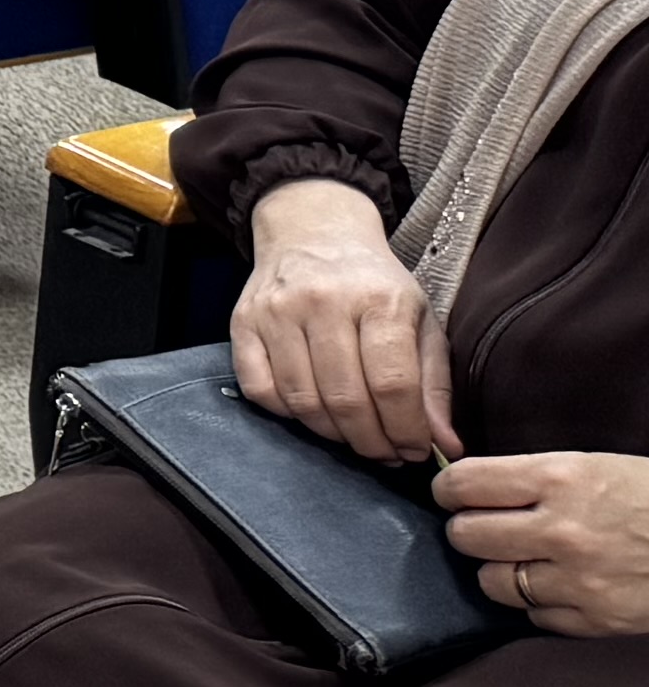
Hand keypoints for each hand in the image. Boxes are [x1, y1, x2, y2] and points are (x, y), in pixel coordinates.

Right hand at [229, 178, 452, 462]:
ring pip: (303, 401)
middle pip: (346, 400)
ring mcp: (276, 311)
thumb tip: (445, 447)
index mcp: (379, 299)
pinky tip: (312, 410)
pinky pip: (260, 390)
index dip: (405, 431)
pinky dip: (288, 413)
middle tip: (386, 454)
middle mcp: (323, 301)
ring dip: (332, 434)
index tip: (414, 451)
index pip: (392, 385)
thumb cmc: (375, 285)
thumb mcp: (421, 322)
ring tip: (353, 435)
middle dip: (371, 442)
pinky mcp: (242, 321)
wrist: (314, 232)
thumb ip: (434, 386)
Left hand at [438, 450, 648, 635]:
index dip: (450, 490)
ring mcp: (577, 580)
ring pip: (492, 583)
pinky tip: (557, 586)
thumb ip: (531, 477)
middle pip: (465, 536)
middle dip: (469, 530)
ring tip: (522, 559)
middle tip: (486, 527)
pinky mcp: (596, 620)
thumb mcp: (593, 466)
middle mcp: (560, 530)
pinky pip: (533, 617)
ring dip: (499, 571)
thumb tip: (467, 484)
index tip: (454, 494)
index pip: (462, 485)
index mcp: (557, 479)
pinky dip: (538, 604)